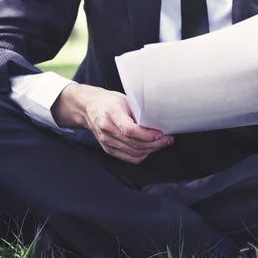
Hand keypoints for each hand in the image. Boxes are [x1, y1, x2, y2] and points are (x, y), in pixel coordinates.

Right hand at [51, 83, 173, 163]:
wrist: (89, 108)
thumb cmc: (109, 101)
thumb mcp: (124, 99)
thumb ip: (138, 111)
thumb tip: (157, 121)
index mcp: (111, 114)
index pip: (130, 130)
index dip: (147, 135)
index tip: (160, 133)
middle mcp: (107, 131)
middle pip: (134, 144)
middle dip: (155, 144)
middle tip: (168, 139)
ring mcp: (107, 142)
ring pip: (133, 153)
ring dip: (151, 150)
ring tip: (162, 143)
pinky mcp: (108, 149)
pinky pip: (128, 158)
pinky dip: (141, 155)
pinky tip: (150, 148)